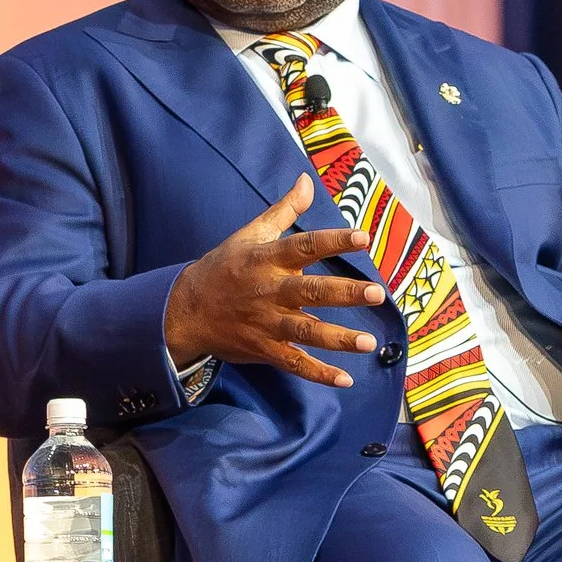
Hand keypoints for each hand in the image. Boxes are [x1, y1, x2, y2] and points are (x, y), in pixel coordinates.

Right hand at [164, 175, 385, 387]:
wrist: (185, 310)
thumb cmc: (223, 268)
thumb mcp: (249, 235)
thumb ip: (283, 211)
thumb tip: (307, 181)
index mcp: (266, 259)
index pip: (304, 246)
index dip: (334, 241)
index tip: (363, 237)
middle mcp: (268, 291)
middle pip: (310, 292)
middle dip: (344, 294)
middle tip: (376, 293)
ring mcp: (266, 323)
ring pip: (305, 332)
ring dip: (337, 339)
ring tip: (368, 343)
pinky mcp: (263, 349)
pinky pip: (293, 363)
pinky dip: (317, 373)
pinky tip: (344, 380)